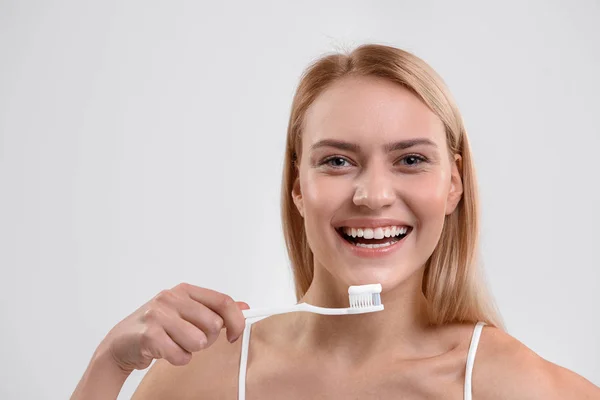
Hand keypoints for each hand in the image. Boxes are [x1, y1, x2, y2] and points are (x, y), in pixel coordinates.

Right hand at [97, 283, 248, 372]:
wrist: (120, 343)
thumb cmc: (157, 327)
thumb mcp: (186, 312)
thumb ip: (214, 309)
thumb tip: (244, 307)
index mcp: (184, 290)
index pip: (223, 301)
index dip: (236, 320)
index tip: (235, 335)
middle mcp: (171, 298)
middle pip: (214, 325)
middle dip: (207, 339)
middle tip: (190, 339)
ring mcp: (158, 315)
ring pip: (199, 342)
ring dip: (190, 350)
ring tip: (175, 344)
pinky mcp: (149, 335)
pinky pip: (181, 355)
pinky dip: (177, 359)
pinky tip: (165, 352)